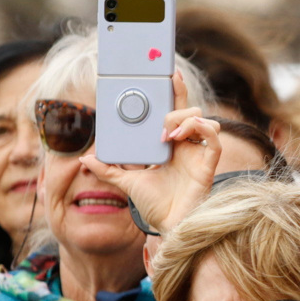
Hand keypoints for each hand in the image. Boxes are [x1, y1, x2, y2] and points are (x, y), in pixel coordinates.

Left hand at [81, 71, 221, 233]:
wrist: (167, 227)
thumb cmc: (154, 206)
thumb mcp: (126, 182)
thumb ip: (108, 169)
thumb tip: (85, 158)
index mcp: (171, 146)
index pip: (175, 111)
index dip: (174, 91)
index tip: (167, 73)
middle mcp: (187, 146)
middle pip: (190, 110)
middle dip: (177, 101)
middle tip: (163, 108)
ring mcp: (199, 154)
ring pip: (204, 119)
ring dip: (185, 119)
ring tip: (167, 133)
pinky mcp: (208, 165)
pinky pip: (214, 138)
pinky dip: (200, 130)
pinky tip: (179, 136)